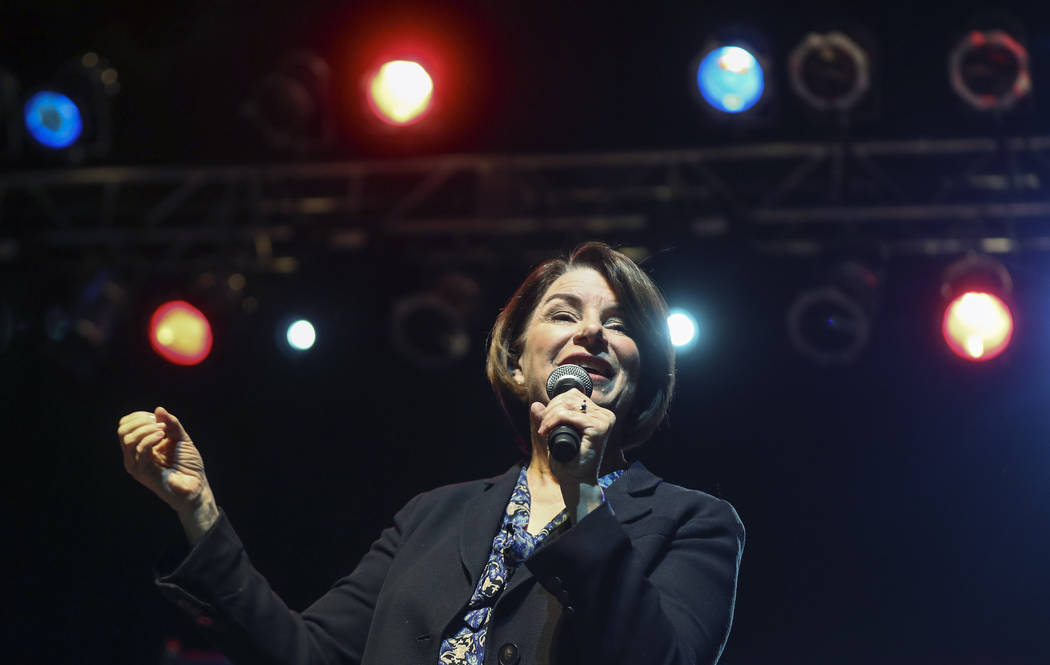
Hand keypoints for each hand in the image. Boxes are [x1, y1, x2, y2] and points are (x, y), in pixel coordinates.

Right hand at [117, 406, 212, 522]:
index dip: (139, 417)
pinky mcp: (142, 473)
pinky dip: (150, 439)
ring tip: (164, 431)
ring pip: (128, 439)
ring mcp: (136, 465)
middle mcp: (134, 456)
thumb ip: (171, 423)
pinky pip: (139, 451)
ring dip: (147, 429)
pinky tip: (162, 437)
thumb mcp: (181, 438)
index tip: (157, 418)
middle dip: (141, 421)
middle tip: (160, 424)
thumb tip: (158, 408)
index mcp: (140, 447)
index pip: (125, 426)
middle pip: (122, 431)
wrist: (196, 486)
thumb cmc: (189, 464)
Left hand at [531, 388, 614, 484]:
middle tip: (543, 427)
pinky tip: (546, 432)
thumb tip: (535, 405)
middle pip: (570, 397)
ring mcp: (604, 421)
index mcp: (599, 414)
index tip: (545, 421)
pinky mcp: (599, 428)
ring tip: (544, 430)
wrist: (576, 481)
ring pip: (568, 404)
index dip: (554, 403)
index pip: (573, 395)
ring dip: (550, 416)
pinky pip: (569, 415)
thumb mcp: (555, 435)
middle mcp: (605, 415)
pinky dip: (553, 421)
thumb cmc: (568, 461)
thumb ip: (547, 419)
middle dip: (550, 409)